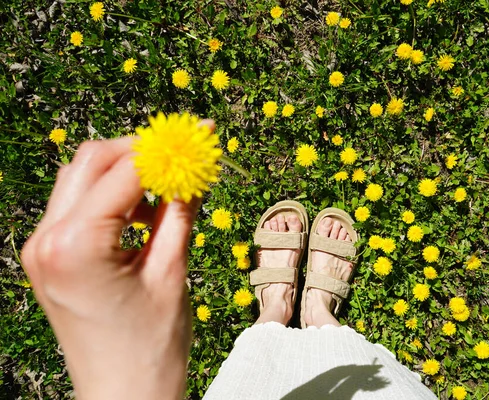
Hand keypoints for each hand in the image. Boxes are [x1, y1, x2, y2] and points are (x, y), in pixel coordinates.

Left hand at [21, 124, 210, 398]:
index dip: (167, 147)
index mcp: (75, 246)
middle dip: (141, 150)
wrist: (122, 395)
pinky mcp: (49, 256)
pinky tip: (144, 212)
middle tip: (183, 154)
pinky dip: (112, 196)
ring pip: (80, 178)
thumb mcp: (172, 272)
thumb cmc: (151, 346)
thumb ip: (181, 211)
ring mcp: (41, 248)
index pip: (123, 171)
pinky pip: (78, 205)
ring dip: (126, 172)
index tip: (202, 132)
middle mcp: (46, 240)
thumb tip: (196, 166)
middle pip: (91, 161)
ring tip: (168, 188)